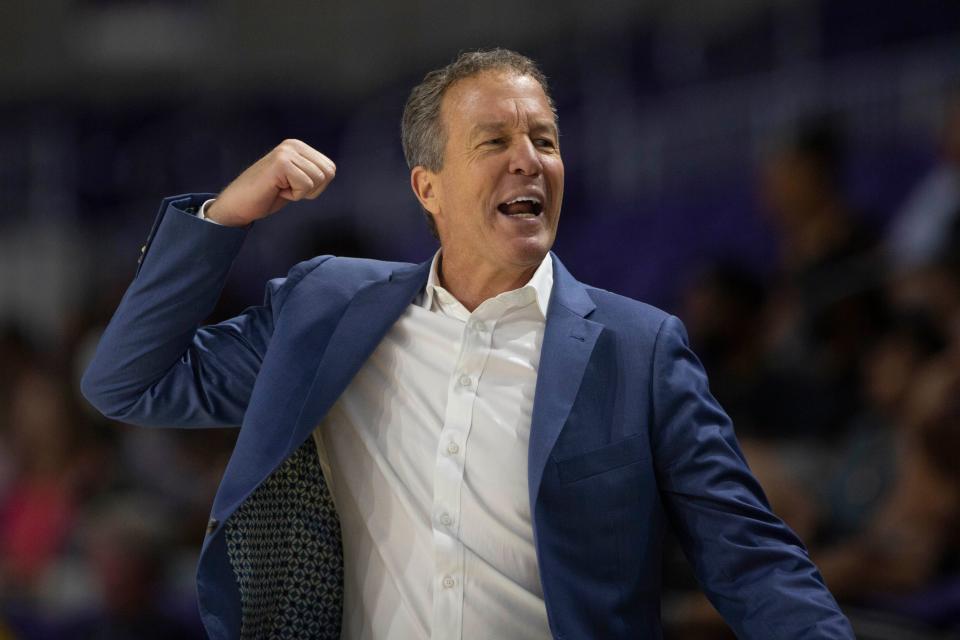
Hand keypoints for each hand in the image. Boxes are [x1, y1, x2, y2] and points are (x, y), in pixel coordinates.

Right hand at [206, 139, 335, 226]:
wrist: (239, 203)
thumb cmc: (267, 194)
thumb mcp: (295, 179)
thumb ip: (311, 171)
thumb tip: (330, 170)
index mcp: (298, 146)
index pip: (330, 169)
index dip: (316, 186)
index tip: (293, 186)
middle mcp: (293, 145)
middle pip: (328, 173)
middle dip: (311, 189)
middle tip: (287, 188)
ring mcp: (286, 152)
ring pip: (317, 180)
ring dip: (300, 192)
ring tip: (280, 188)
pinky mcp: (281, 163)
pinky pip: (305, 186)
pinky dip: (293, 195)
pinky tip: (277, 189)